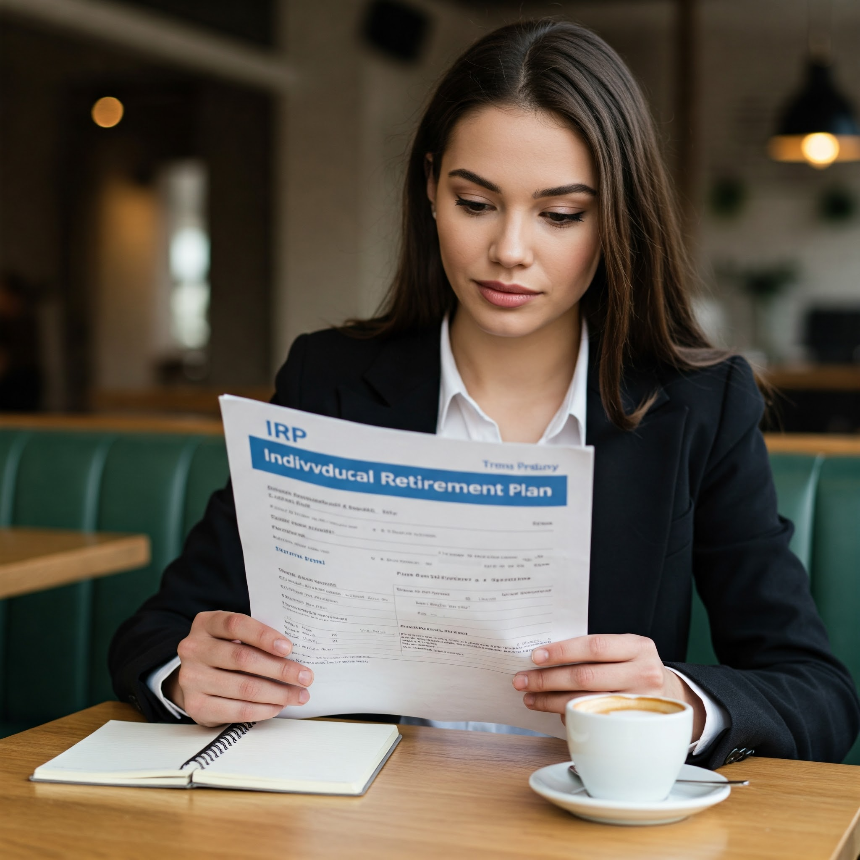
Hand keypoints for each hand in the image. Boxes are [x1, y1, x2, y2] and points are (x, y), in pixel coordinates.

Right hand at [165, 610, 313, 726]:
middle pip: (242, 658)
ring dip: (278, 693)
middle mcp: (194, 648)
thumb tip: (295, 654)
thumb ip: (256, 638)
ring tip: (299, 695)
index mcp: (206, 623)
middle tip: (305, 677)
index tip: (288, 648)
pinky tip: (278, 706)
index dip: (264, 636)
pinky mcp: (195, 705)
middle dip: (280, 669)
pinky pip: (236, 710)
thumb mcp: (234, 636)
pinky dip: (262, 709)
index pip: (236, 625)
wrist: (195, 677)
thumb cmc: (225, 650)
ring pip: (243, 687)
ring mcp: (191, 678)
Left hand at [511, 634, 705, 740]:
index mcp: (638, 646)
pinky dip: (571, 715)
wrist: (674, 699)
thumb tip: (544, 658)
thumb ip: (594, 652)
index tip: (535, 656)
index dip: (562, 651)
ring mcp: (641, 703)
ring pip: (587, 702)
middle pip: (586, 676)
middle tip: (522, 680)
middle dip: (548, 679)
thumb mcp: (624, 652)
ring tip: (530, 697)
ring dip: (552, 701)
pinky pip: (595, 720)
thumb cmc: (634, 670)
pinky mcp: (635, 726)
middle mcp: (644, 673)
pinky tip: (555, 711)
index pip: (594, 646)